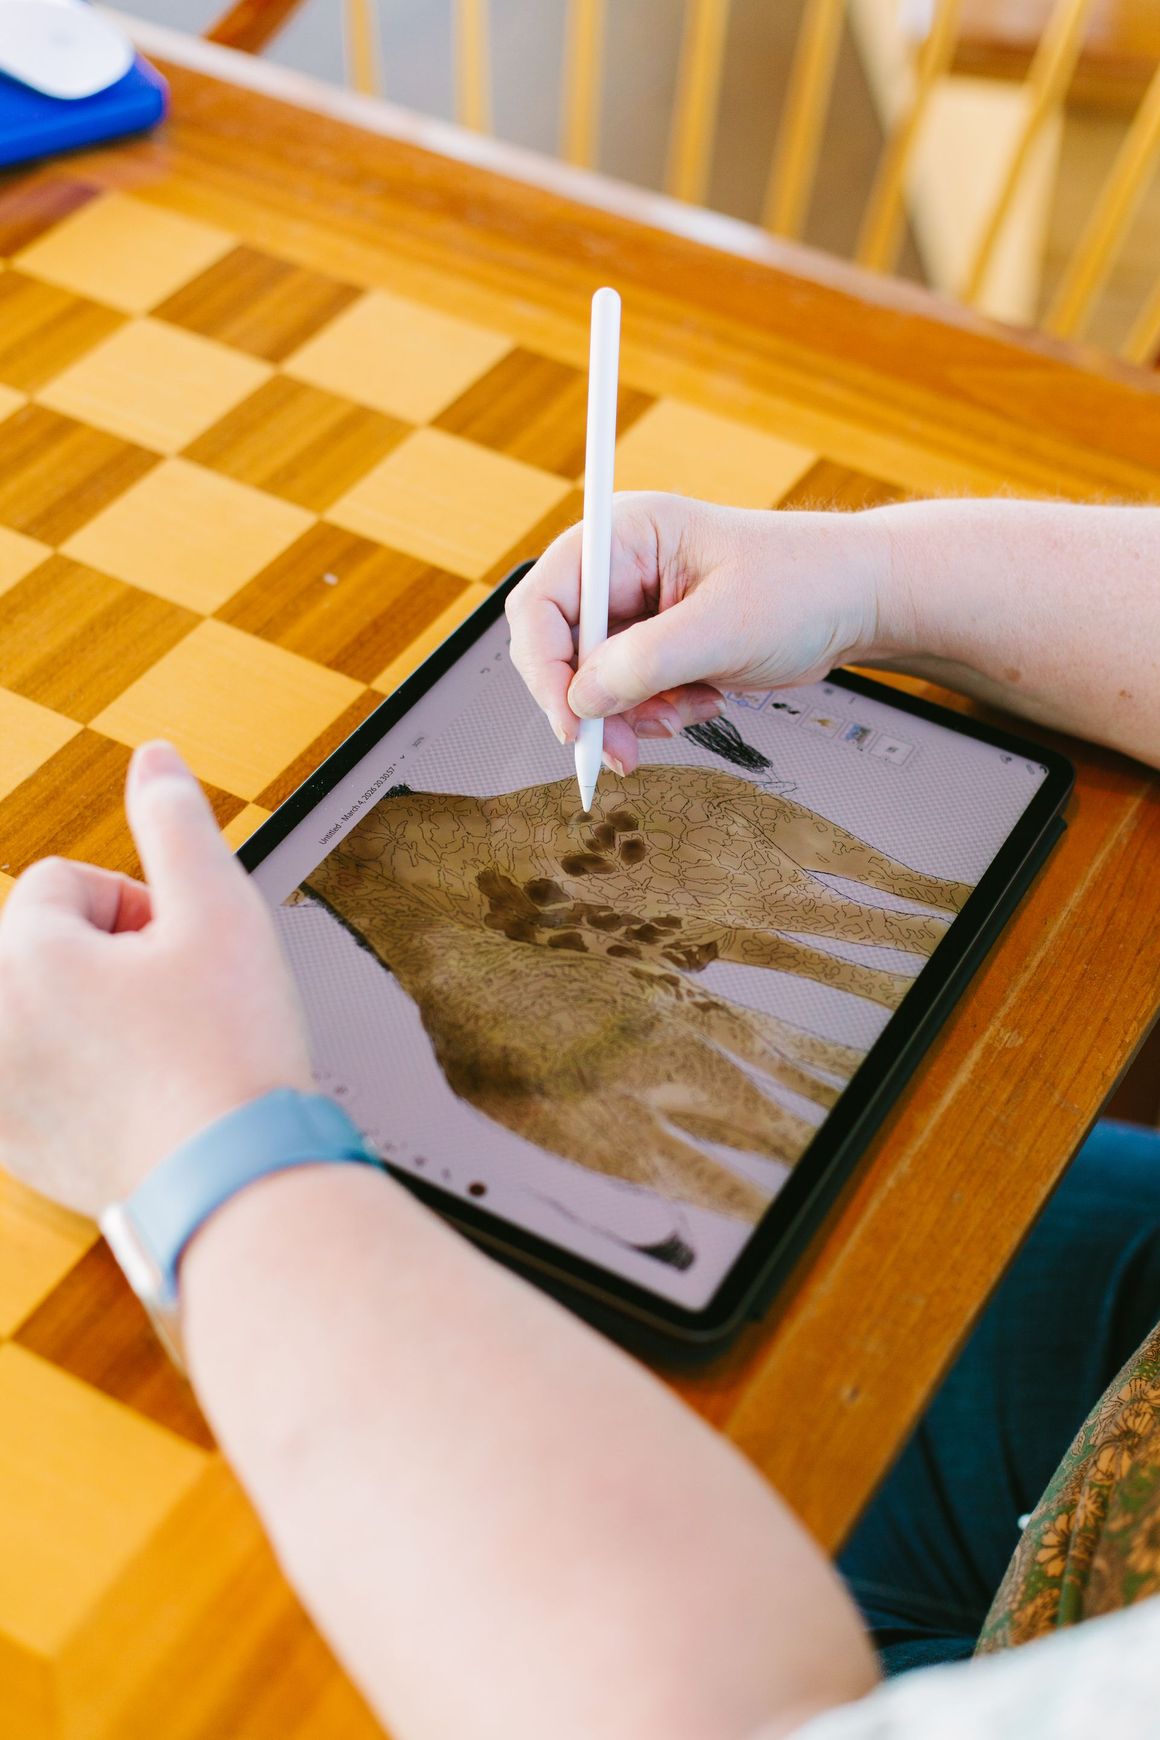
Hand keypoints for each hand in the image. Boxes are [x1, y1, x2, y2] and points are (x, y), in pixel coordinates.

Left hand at [0, 742, 313, 1217]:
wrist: (236, 1182)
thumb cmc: (230, 1054)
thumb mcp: (222, 910)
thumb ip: (177, 821)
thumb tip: (154, 758)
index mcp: (22, 955)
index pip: (66, 883)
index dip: (141, 907)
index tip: (183, 957)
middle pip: (44, 944)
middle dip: (109, 959)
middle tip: (179, 1006)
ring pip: (42, 1009)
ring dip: (92, 1014)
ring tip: (163, 1055)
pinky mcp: (9, 1144)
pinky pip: (36, 1076)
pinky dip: (78, 1077)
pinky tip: (138, 1099)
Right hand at [507, 492, 895, 773]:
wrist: (857, 602)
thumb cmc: (806, 584)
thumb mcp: (724, 626)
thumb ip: (645, 663)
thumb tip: (581, 699)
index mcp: (624, 536)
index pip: (543, 601)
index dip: (545, 666)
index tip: (572, 721)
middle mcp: (620, 569)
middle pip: (559, 649)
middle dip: (591, 703)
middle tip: (621, 747)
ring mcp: (637, 609)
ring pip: (592, 682)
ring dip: (632, 714)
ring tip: (687, 709)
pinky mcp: (657, 644)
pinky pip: (628, 694)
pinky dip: (658, 713)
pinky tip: (704, 699)